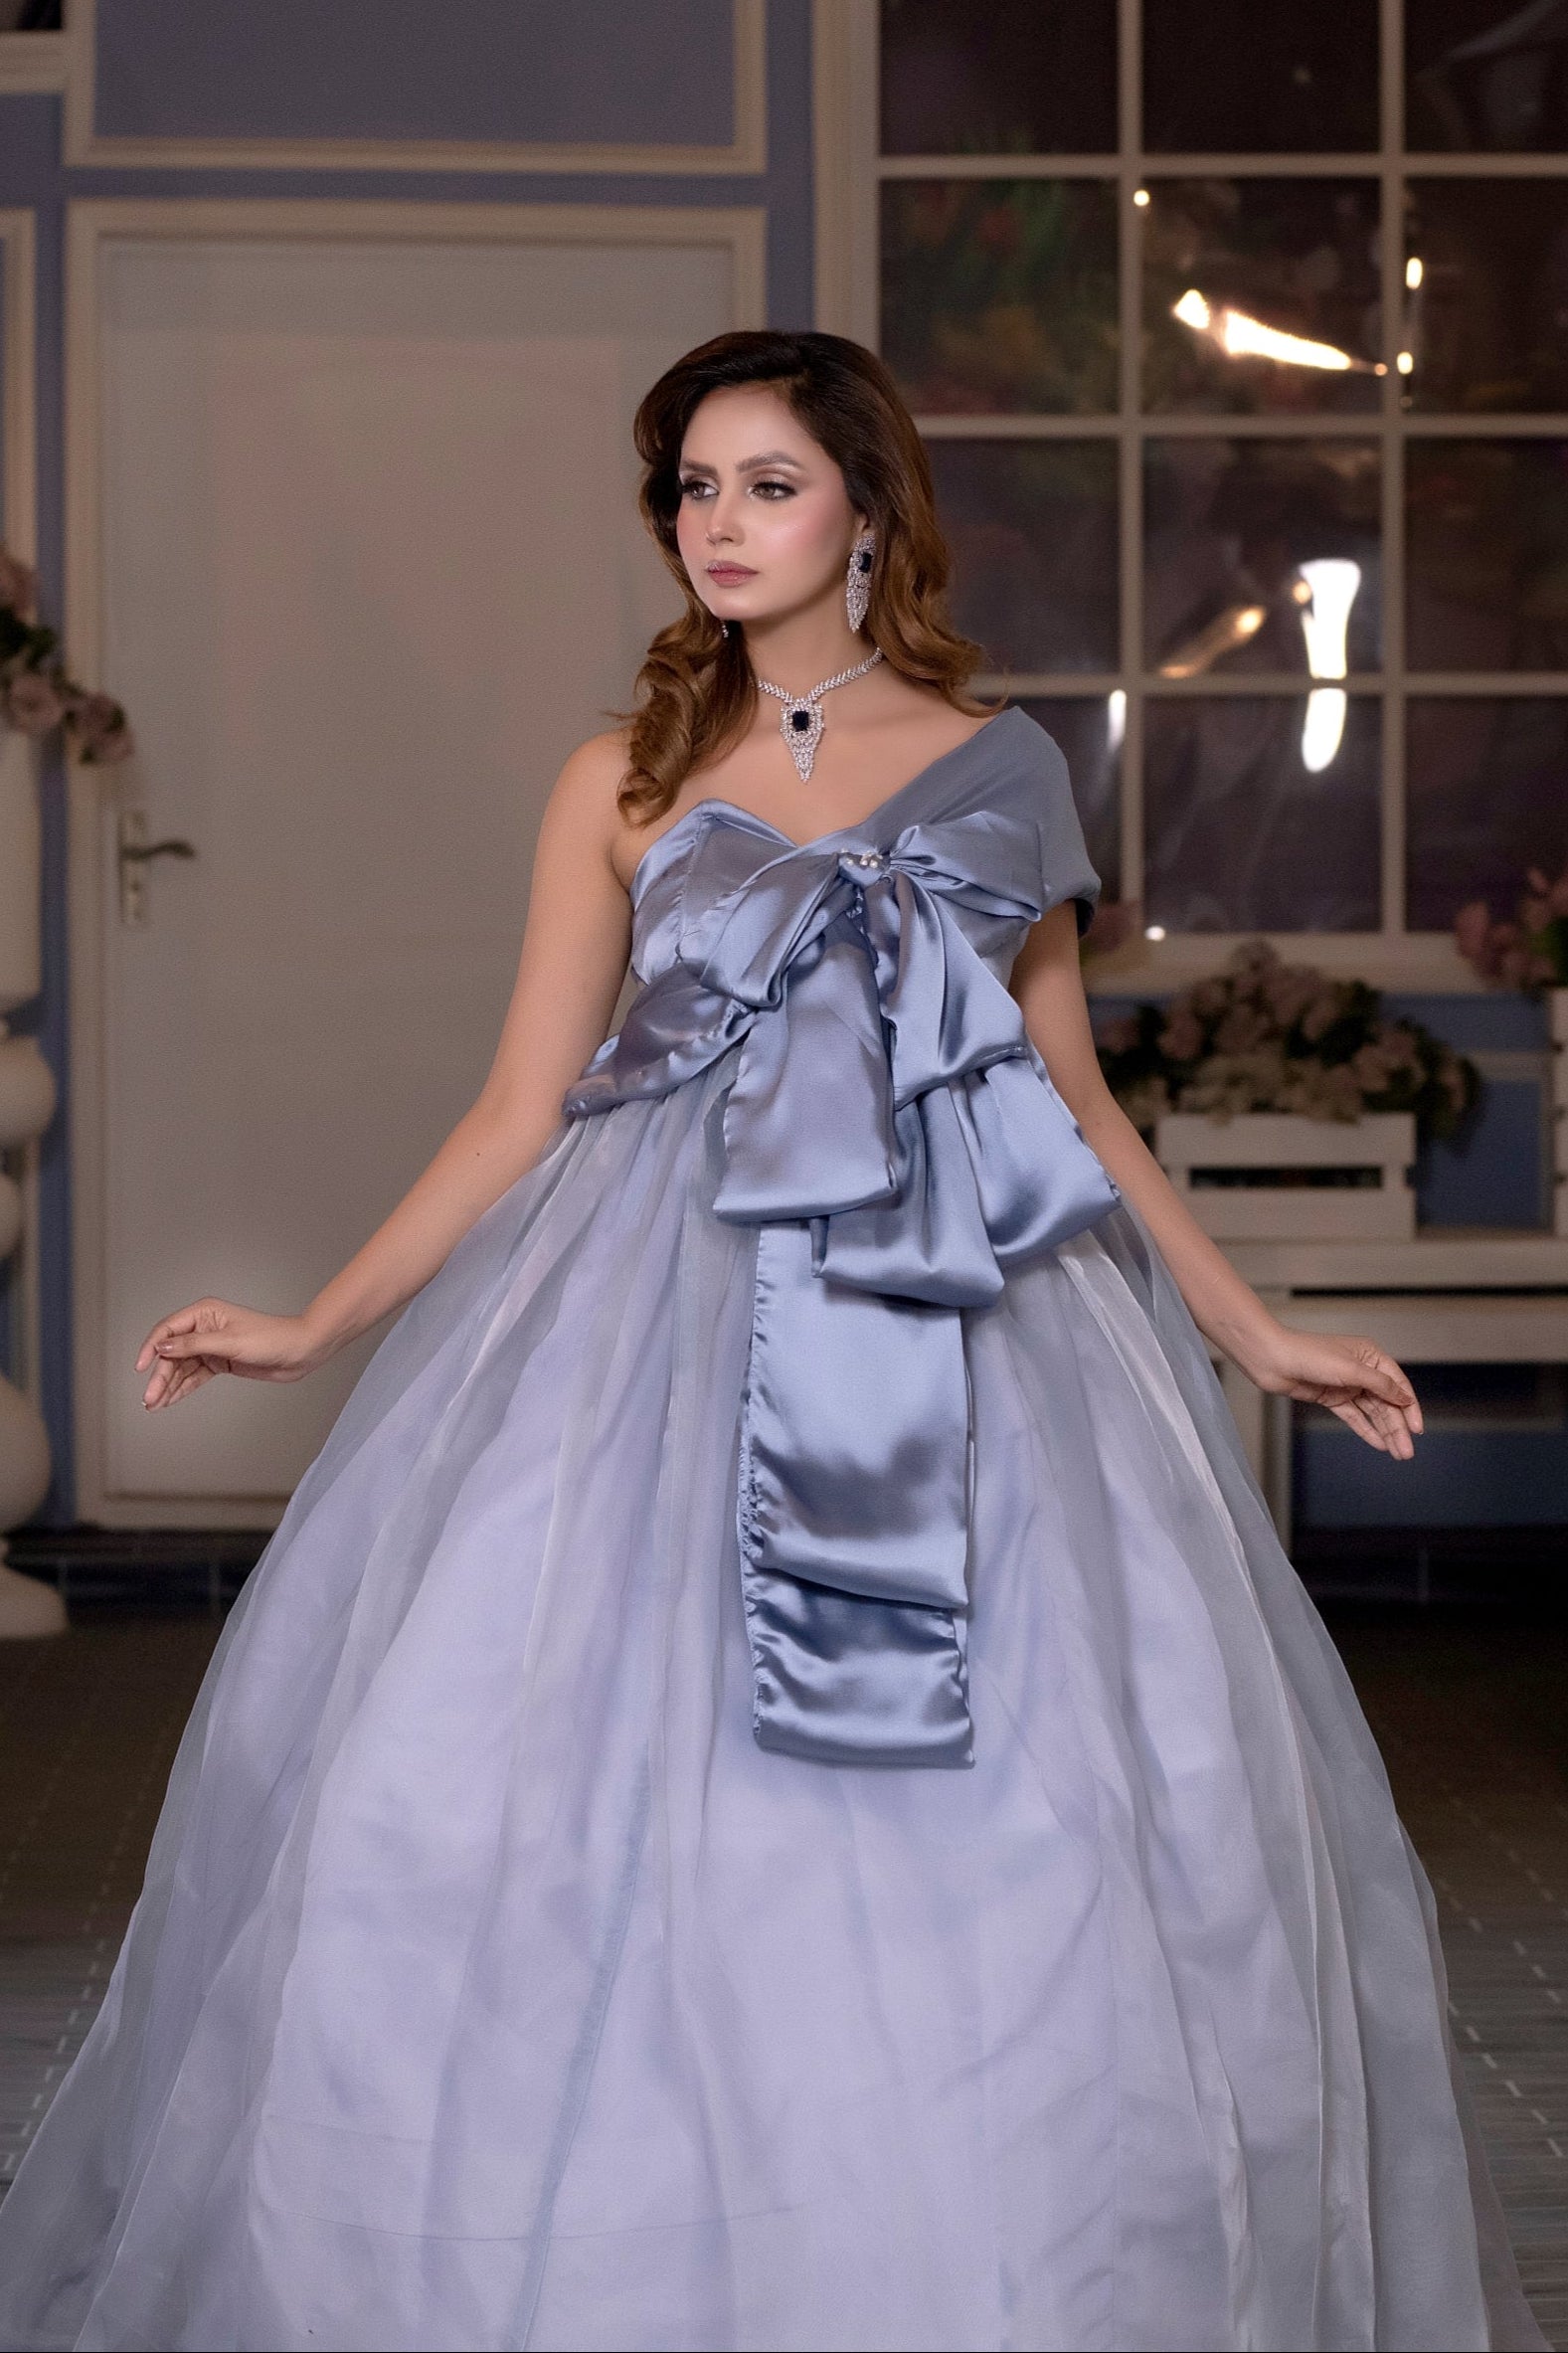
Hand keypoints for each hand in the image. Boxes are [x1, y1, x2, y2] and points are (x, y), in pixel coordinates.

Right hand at [136, 1299, 328, 1410]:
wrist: (300, 1351)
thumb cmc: (271, 1338)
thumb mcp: (229, 1342)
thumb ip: (193, 1345)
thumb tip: (162, 1348)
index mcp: (204, 1313)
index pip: (167, 1330)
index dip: (150, 1348)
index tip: (140, 1368)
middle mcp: (204, 1328)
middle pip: (172, 1353)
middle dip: (159, 1376)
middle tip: (149, 1399)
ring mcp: (212, 1346)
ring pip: (181, 1367)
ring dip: (168, 1385)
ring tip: (154, 1405)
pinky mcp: (220, 1362)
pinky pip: (194, 1376)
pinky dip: (182, 1388)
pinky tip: (170, 1400)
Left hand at [1243, 1323, 1422, 1458]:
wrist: (1272, 1360)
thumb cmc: (1308, 1355)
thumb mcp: (1350, 1369)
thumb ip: (1379, 1384)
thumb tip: (1404, 1397)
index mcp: (1370, 1356)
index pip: (1398, 1384)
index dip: (1410, 1407)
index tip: (1418, 1429)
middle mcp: (1361, 1370)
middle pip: (1386, 1403)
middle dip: (1398, 1427)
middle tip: (1407, 1452)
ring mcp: (1346, 1385)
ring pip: (1372, 1412)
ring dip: (1386, 1432)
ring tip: (1398, 1453)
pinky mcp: (1332, 1398)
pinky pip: (1354, 1417)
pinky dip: (1367, 1430)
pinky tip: (1379, 1444)